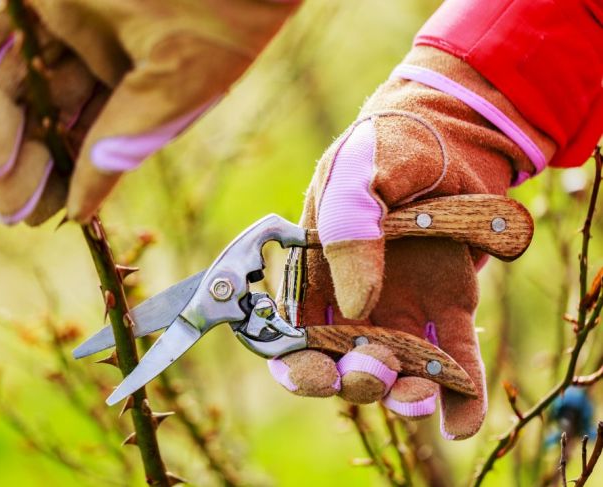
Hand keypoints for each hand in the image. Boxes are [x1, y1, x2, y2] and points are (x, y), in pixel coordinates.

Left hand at [0, 0, 299, 224]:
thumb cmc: (221, 20)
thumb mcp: (174, 92)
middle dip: (29, 161)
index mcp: (145, 81)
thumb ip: (124, 144)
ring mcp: (71, 15)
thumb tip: (84, 207)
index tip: (46, 216)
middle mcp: (104, 50)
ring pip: (21, 76)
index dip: (70, 178)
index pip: (96, 137)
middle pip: (53, 114)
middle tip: (8, 207)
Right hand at [269, 46, 547, 439]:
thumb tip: (357, 304)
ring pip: (396, 369)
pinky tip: (460, 419)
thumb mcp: (358, 171)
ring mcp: (403, 306)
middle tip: (374, 371)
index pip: (293, 333)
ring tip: (420, 395)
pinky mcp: (449, 307)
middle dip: (353, 381)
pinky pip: (453, 358)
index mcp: (317, 271)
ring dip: (403, 395)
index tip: (316, 374)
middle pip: (343, 362)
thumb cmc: (391, 144)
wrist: (454, 132)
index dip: (298, 364)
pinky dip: (458, 395)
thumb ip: (346, 226)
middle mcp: (355, 298)